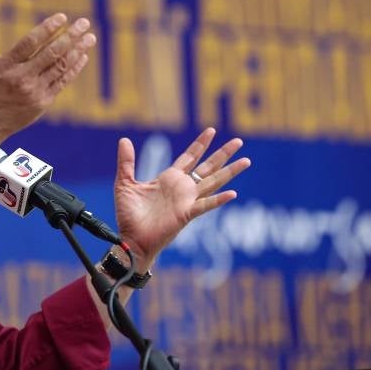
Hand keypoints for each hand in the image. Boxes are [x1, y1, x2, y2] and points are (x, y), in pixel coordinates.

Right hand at [0, 8, 95, 143]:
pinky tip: (83, 56)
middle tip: (84, 22)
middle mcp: (22, 78)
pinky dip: (74, 68)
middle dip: (70, 36)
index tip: (62, 17)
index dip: (47, 28)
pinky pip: (62, 82)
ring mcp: (34, 91)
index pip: (30, 42)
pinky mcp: (43, 102)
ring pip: (60, 67)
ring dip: (77, 51)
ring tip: (90, 37)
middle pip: (51, 53)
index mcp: (6, 65)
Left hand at [113, 129, 249, 266]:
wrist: (130, 239)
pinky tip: (232, 193)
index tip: (211, 130)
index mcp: (169, 179)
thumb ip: (126, 162)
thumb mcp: (125, 183)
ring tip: (246, 160)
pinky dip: (218, 200)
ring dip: (229, 172)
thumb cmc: (128, 215)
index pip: (189, 157)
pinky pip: (205, 206)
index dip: (200, 144)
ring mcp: (186, 201)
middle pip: (208, 167)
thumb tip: (124, 139)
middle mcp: (182, 188)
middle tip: (239, 141)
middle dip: (223, 153)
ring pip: (213, 182)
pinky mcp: (186, 214)